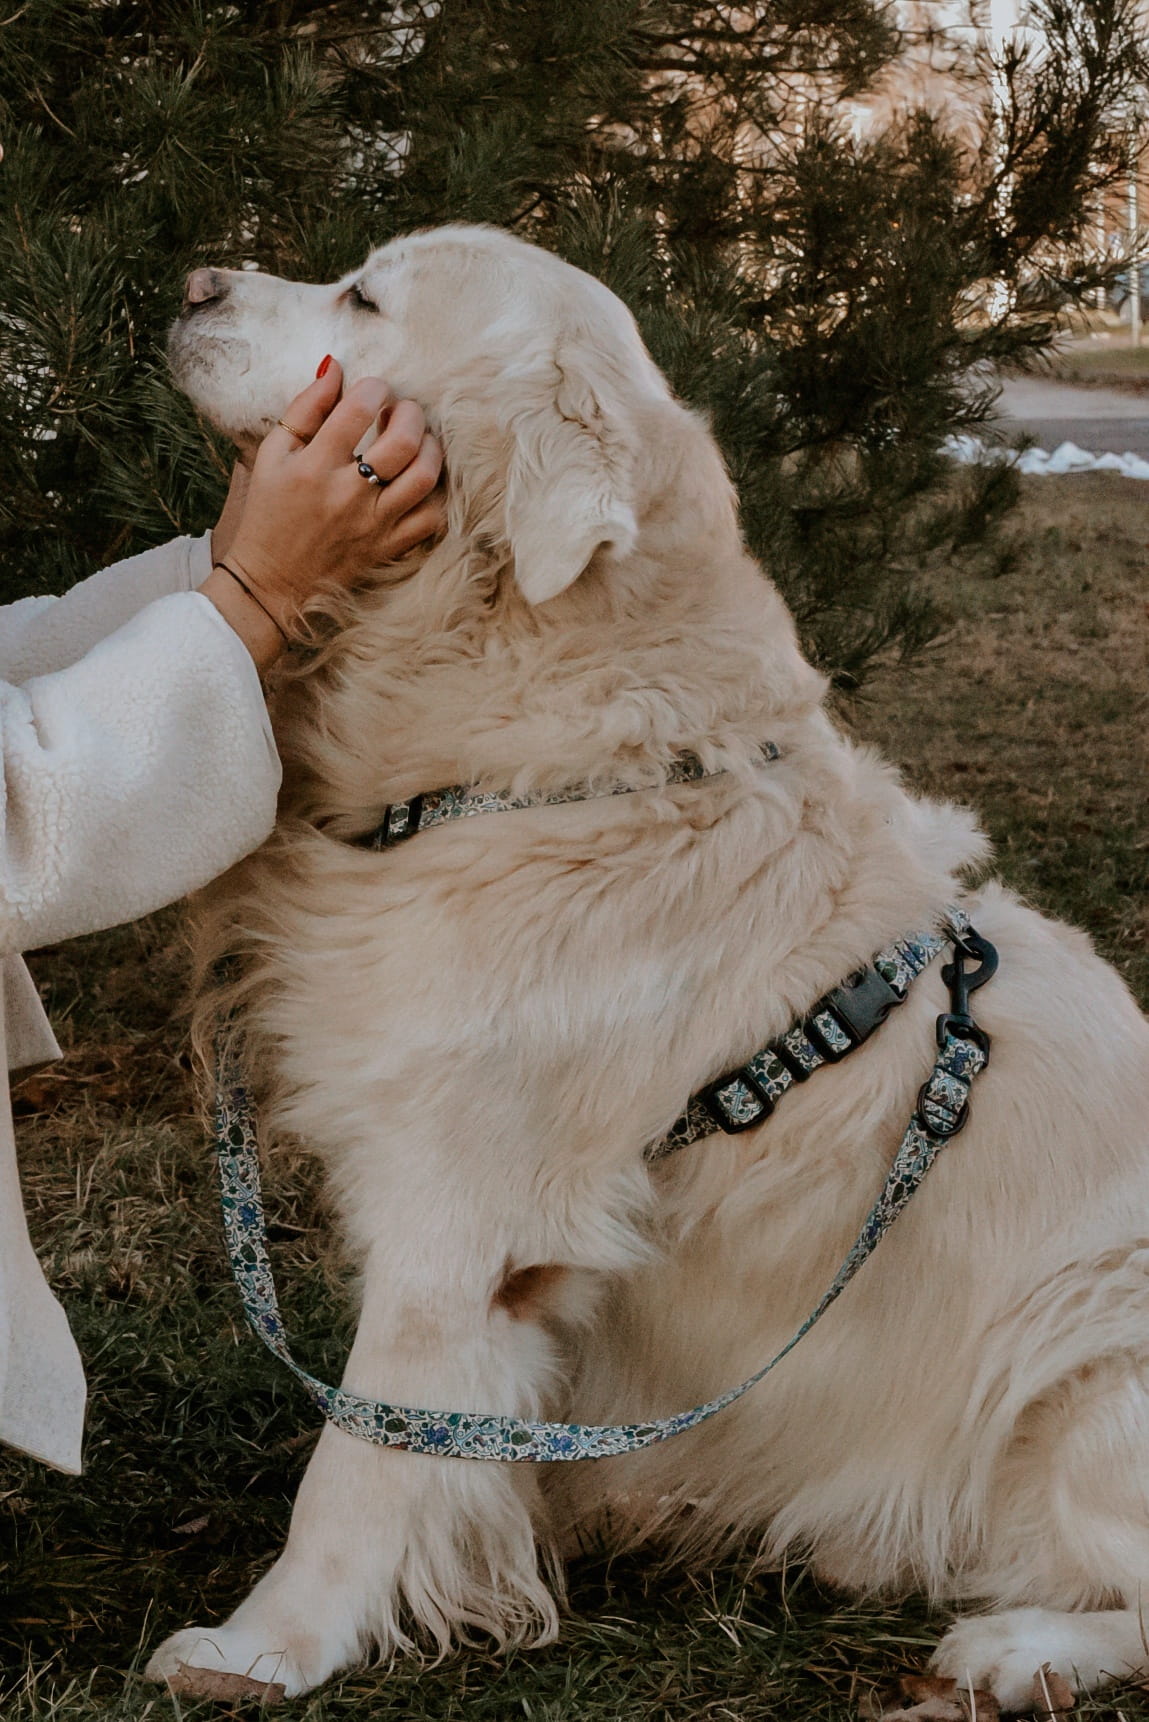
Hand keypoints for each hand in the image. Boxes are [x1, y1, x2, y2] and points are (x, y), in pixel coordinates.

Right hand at [201, 361, 443, 669]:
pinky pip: (430, 517)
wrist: (270, 582)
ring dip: (429, 448)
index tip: (374, 389)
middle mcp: (348, 494)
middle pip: (403, 442)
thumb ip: (305, 409)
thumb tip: (335, 368)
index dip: (375, 388)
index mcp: (314, 466)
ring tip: (417, 440)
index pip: (358, 410)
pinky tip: (419, 480)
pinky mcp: (388, 548)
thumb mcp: (273, 454)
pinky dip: (433, 493)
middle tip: (401, 411)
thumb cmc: (269, 511)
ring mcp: (374, 524)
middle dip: (410, 414)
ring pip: (425, 477)